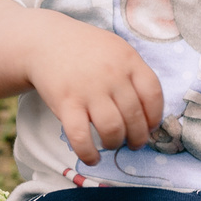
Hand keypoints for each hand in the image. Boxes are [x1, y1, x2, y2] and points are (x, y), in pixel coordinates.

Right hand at [23, 12, 165, 163]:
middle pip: (134, 117)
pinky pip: (81, 136)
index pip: (153, 94)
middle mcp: (111, 75)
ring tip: (112, 143)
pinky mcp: (66, 103)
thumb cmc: (86, 50)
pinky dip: (89, 153)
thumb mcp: (116, 49)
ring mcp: (88, 90)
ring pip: (113, 129)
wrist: (46, 43)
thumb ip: (133, 74)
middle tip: (133, 142)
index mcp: (128, 60)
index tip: (150, 126)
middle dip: (137, 138)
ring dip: (115, 143)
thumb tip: (148, 115)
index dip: (155, 117)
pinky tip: (92, 158)